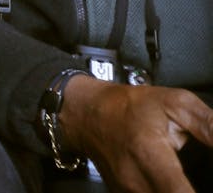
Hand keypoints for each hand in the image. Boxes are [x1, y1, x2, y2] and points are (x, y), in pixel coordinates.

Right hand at [60, 75, 212, 192]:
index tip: (209, 185)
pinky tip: (175, 186)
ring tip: (187, 182)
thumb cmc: (128, 106)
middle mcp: (135, 180)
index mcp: (149, 155)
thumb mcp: (175, 103)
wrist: (86, 114)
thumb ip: (209, 125)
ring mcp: (127, 192)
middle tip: (205, 180)